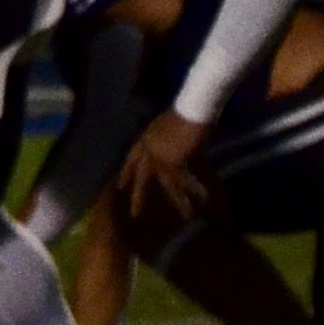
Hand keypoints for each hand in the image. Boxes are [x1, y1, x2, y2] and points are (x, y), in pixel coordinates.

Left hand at [113, 111, 211, 235]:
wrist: (192, 108)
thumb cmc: (186, 112)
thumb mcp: (171, 128)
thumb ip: (170, 141)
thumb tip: (180, 151)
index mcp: (145, 138)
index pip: (131, 159)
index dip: (127, 173)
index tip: (120, 187)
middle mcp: (148, 149)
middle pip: (142, 177)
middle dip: (139, 197)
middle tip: (135, 214)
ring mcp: (159, 156)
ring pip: (167, 184)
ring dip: (178, 201)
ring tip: (186, 216)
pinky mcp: (173, 162)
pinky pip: (183, 181)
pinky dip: (194, 190)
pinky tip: (202, 200)